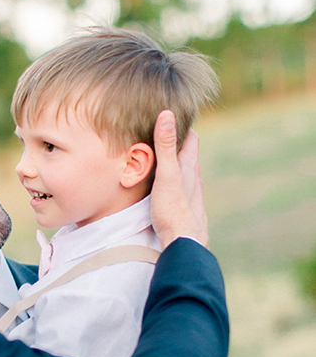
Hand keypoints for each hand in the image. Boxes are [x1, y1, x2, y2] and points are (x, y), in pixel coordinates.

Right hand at [150, 111, 207, 248]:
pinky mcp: (187, 209)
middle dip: (179, 144)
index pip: (191, 139)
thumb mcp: (166, 173)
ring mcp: (192, 195)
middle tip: (165, 134)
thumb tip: (167, 114)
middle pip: (189, 156)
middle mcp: (194, 179)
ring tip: (164, 159)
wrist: (184, 242)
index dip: (185, 126)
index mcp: (189, 167)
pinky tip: (167, 188)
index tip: (175, 115)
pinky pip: (182, 190)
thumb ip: (165, 145)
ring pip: (186, 174)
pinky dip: (175, 182)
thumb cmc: (174, 209)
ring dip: (177, 164)